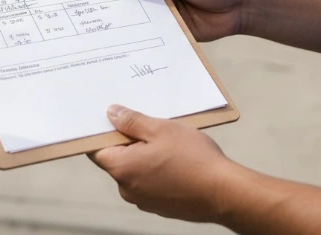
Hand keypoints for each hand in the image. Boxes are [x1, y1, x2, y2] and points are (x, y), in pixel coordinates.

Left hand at [90, 105, 235, 222]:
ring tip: (168, 143)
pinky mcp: (160, 206)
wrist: (224, 193)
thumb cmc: (193, 158)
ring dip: (145, 156)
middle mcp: (127, 189)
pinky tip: (177, 160)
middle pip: (116, 160)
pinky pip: (150, 182)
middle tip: (149, 125)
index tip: (114, 119)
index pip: (97, 149)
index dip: (103, 132)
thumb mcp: (160, 129)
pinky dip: (157, 170)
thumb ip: (131, 121)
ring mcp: (143, 201)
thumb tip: (111, 114)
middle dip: (129, 142)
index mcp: (121, 169)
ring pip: (135, 171)